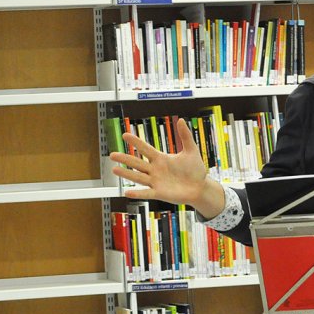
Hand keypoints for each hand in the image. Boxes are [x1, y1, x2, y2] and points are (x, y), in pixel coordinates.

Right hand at [109, 118, 226, 216]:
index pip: (146, 149)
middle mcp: (155, 170)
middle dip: (125, 159)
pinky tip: (127, 192)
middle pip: (137, 163)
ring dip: (127, 174)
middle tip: (112, 155)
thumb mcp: (191, 151)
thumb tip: (181, 119)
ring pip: (138, 177)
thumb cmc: (195, 170)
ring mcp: (156, 182)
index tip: (125, 135)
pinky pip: (147, 193)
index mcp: (161, 159)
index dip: (136, 142)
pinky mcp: (160, 193)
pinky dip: (137, 193)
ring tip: (114, 169)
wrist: (201, 187)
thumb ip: (185, 136)